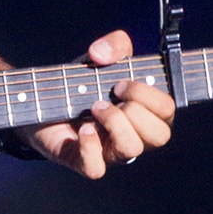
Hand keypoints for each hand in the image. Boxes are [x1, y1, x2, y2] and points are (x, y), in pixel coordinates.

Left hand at [27, 32, 176, 178]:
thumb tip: (101, 54)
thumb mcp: (102, 58)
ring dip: (114, 122)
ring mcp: (111, 152)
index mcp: (146, 113)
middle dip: (135, 109)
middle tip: (110, 96)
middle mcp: (135, 135)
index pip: (167, 110)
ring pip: (132, 149)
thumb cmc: (83, 85)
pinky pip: (97, 168)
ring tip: (95, 108)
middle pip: (160, 135)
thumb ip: (114, 45)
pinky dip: (90, 146)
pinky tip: (83, 129)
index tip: (121, 82)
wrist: (44, 102)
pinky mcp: (85, 162)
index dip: (147, 94)